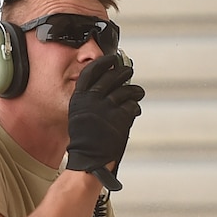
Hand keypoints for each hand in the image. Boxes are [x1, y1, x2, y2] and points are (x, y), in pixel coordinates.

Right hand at [66, 53, 143, 190]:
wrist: (89, 158)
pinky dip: (135, 106)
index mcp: (80, 98)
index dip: (102, 63)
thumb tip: (107, 83)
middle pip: (111, 77)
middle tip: (127, 70)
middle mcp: (92, 100)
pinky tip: (135, 109)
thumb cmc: (84, 139)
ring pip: (126, 90)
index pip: (91, 73)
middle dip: (122, 71)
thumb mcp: (79, 114)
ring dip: (134, 90)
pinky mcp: (120, 117)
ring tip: (137, 92)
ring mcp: (106, 108)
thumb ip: (88, 99)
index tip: (110, 58)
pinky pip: (132, 105)